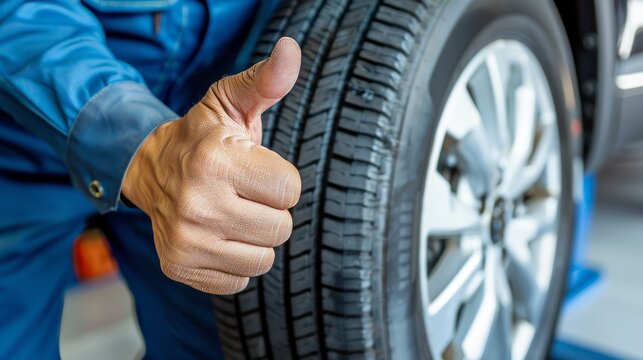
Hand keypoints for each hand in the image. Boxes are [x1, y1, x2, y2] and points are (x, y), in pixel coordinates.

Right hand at [122, 37, 301, 293]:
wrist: (150, 169)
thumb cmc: (202, 136)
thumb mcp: (231, 102)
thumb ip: (266, 80)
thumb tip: (292, 49)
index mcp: (216, 161)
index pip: (290, 189)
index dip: (279, 178)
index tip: (254, 168)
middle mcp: (198, 205)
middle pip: (281, 228)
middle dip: (269, 209)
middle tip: (241, 192)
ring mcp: (186, 242)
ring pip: (264, 258)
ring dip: (255, 237)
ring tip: (231, 213)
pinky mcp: (180, 267)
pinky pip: (240, 280)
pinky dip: (234, 260)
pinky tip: (217, 235)